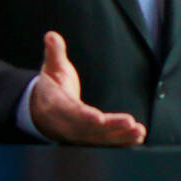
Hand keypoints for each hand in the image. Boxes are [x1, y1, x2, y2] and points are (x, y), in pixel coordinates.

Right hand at [30, 31, 146, 144]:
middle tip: (130, 123)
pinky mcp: (87, 140)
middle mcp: (65, 124)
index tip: (98, 118)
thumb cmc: (52, 87)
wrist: (40, 110)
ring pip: (98, 139)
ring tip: (139, 132)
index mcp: (55, 105)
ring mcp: (76, 135)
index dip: (83, 116)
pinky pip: (104, 144)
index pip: (69, 112)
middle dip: (110, 128)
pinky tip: (137, 139)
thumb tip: (51, 35)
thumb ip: (54, 53)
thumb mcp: (51, 68)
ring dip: (120, 137)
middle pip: (88, 129)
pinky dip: (121, 143)